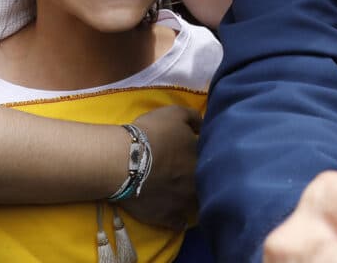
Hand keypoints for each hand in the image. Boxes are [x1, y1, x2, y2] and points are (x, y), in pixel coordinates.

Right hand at [125, 104, 201, 229]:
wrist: (125, 160)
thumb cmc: (152, 133)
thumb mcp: (176, 113)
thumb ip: (195, 118)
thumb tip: (204, 126)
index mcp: (201, 159)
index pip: (211, 158)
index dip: (204, 155)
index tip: (196, 153)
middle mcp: (197, 183)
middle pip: (206, 183)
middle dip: (202, 179)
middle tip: (190, 173)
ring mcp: (182, 203)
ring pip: (196, 204)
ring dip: (193, 199)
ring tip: (187, 195)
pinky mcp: (166, 217)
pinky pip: (179, 222)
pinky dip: (180, 219)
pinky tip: (179, 215)